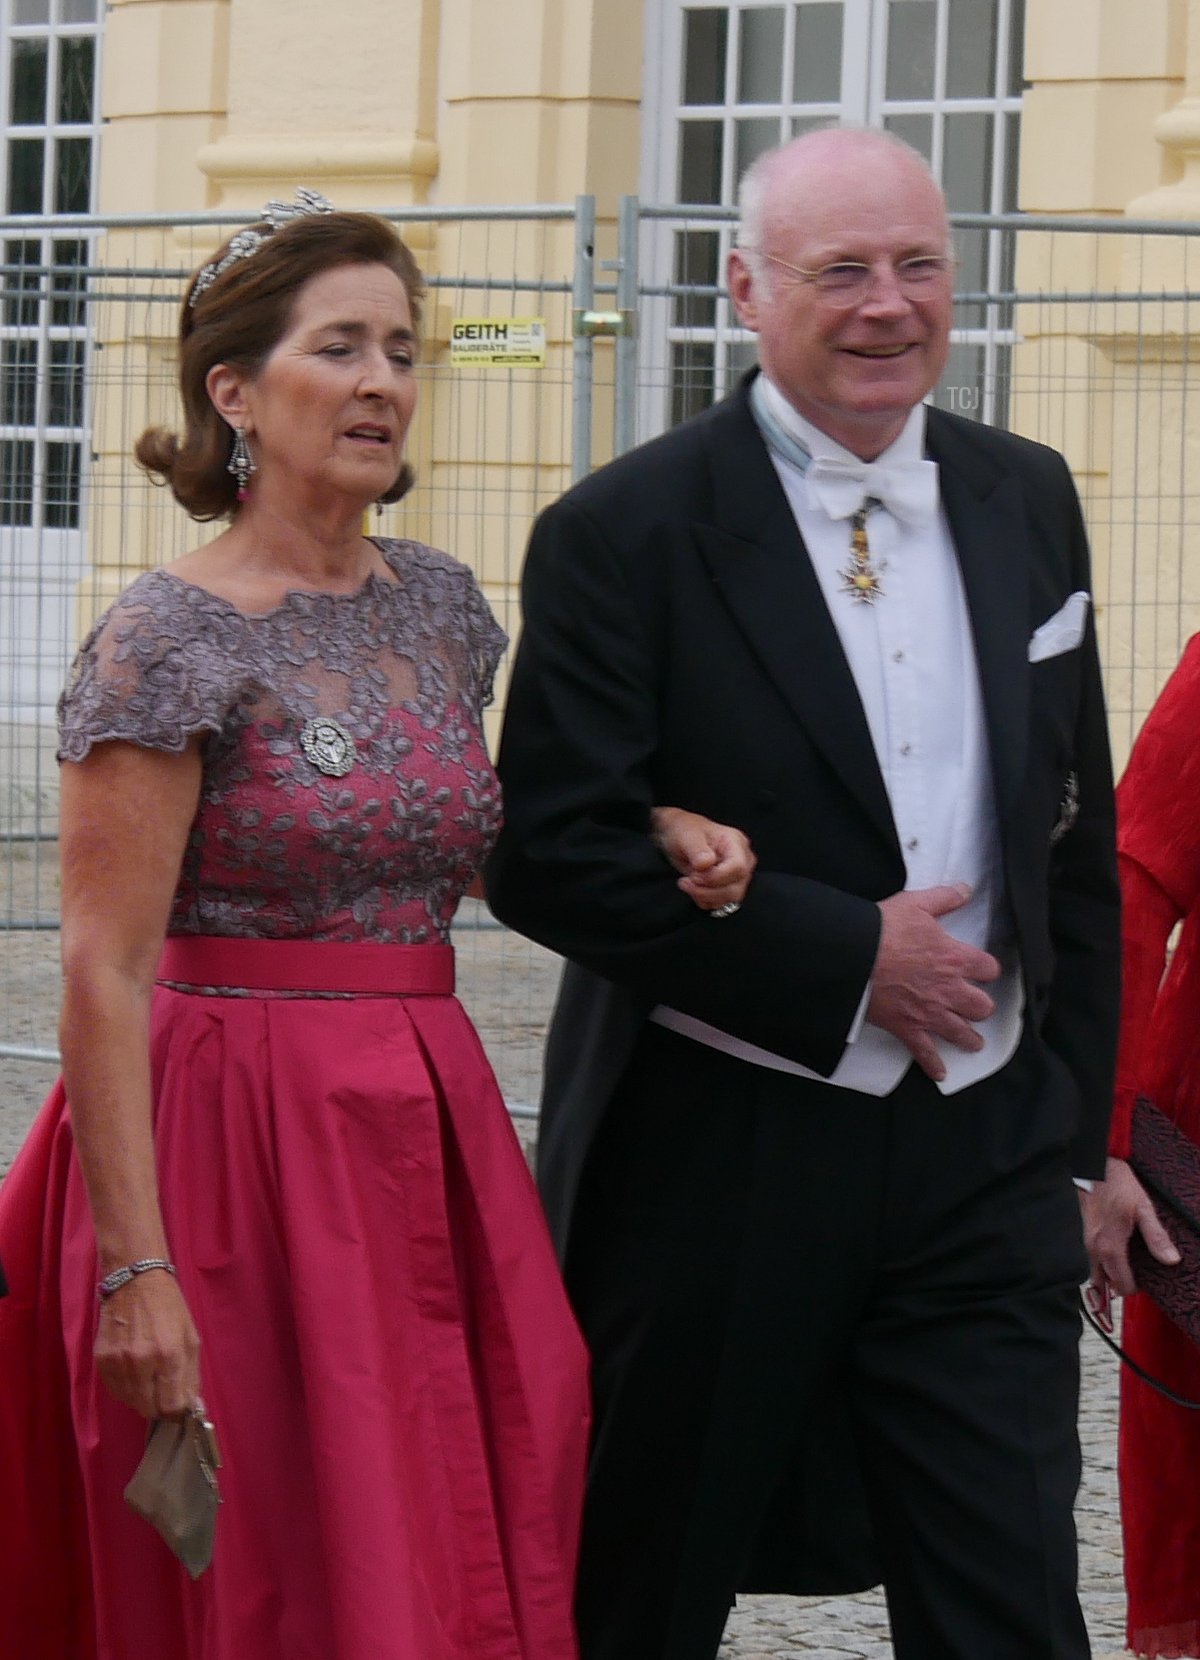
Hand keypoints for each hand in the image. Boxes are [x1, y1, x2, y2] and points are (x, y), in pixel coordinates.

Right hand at [94, 1269, 200, 1419]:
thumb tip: (190, 1407)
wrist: (135, 1282)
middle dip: (159, 1405)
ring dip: (142, 1397)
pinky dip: (126, 1388)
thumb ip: (191, 1375)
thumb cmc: (169, 1308)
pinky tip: (133, 1372)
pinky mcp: (101, 1360)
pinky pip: (115, 1391)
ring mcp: (119, 1362)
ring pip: (131, 1403)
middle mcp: (142, 1362)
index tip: (178, 1406)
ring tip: (148, 1376)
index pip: (171, 1406)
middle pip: (149, 1409)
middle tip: (163, 1391)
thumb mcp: (191, 1338)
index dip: (177, 1411)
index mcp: (170, 1355)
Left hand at [651, 807, 756, 911]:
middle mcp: (742, 860)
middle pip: (735, 888)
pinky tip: (693, 887)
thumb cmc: (683, 830)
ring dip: (704, 896)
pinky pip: (720, 903)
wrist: (676, 835)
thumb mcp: (686, 835)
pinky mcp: (727, 887)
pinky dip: (704, 900)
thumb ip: (697, 849)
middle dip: (708, 890)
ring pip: (729, 898)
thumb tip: (706, 864)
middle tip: (685, 881)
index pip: (738, 867)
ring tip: (686, 883)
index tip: (694, 875)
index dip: (716, 877)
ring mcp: (736, 876)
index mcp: (736, 843)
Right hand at [867, 884, 1000, 1081]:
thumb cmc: (884, 929)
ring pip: (962, 1032)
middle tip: (976, 1006)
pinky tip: (941, 1073)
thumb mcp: (916, 904)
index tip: (982, 970)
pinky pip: (926, 1052)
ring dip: (969, 1038)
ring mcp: (930, 1012)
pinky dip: (933, 1065)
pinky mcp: (908, 1028)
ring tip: (973, 1042)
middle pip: (981, 1006)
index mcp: (955, 958)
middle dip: (980, 1006)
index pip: (988, 968)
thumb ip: (945, 898)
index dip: (986, 969)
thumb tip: (966, 889)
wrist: (854, 956)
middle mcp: (949, 989)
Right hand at [1080, 1155, 1179, 1305]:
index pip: (1122, 1285)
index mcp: (1110, 1247)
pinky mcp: (1085, 1235)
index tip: (1147, 1279)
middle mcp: (1094, 1249)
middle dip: (1121, 1284)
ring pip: (1096, 1273)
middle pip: (1105, 1284)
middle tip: (1138, 1274)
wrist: (1094, 1167)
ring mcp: (1086, 1242)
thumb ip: (1156, 1236)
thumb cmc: (1117, 1184)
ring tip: (1129, 1265)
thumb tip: (1171, 1260)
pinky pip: (1093, 1259)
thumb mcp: (1143, 1208)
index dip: (1136, 1288)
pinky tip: (1118, 1250)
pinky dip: (1104, 1263)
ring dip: (1110, 1275)